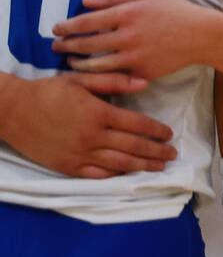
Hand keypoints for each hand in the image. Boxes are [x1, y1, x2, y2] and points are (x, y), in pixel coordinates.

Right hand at [1, 73, 175, 177]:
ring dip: (143, 167)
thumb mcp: (80, 80)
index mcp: (98, 114)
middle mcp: (92, 136)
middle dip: (157, 152)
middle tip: (172, 155)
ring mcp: (80, 154)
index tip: (169, 134)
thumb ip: (113, 82)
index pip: (138, 125)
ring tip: (159, 167)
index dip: (157, 131)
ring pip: (119, 164)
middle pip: (134, 147)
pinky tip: (128, 175)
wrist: (12, 110)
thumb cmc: (48, 92)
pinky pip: (97, 175)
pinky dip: (116, 176)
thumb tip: (145, 82)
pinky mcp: (67, 166)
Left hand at [51, 0, 208, 78]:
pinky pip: (115, 77)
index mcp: (127, 14)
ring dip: (78, 64)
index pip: (86, 22)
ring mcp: (135, 57)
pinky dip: (101, 76)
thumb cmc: (174, 12)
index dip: (67, 26)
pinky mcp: (143, 73)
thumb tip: (86, 2)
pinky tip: (93, 74)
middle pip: (86, 45)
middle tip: (55, 46)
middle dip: (66, 46)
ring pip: (96, 65)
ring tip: (71, 62)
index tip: (56, 29)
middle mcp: (128, 37)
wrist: (202, 35)